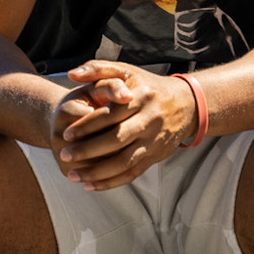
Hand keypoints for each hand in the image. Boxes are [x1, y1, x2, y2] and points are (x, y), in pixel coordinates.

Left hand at [46, 61, 196, 190]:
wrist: (188, 104)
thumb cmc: (149, 86)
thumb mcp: (127, 71)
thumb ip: (98, 69)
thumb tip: (72, 74)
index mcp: (140, 98)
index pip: (110, 114)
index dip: (87, 125)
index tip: (67, 134)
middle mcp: (149, 120)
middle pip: (116, 139)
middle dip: (88, 150)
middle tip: (65, 154)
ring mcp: (153, 141)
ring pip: (124, 162)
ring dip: (97, 172)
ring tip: (73, 176)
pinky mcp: (156, 157)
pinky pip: (132, 174)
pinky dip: (111, 182)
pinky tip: (91, 184)